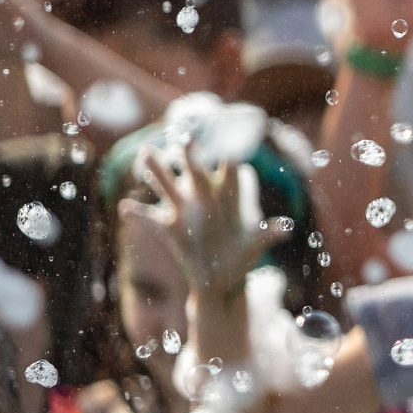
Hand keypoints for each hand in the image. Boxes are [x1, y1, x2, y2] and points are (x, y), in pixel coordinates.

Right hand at [120, 146, 291, 302]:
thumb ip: (267, 234)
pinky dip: (138, 214)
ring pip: (168, 186)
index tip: (229, 142)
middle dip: (190, 154)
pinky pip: (150, 219)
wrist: (221, 278)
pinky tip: (126, 208)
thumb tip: (287, 227)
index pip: (230, 174)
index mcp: (228, 200)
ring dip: (157, 170)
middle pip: (196, 171)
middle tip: (185, 135)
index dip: (230, 158)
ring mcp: (184, 212)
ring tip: (145, 153)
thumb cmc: (241, 256)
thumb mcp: (254, 245)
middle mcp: (204, 200)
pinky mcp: (169, 229)